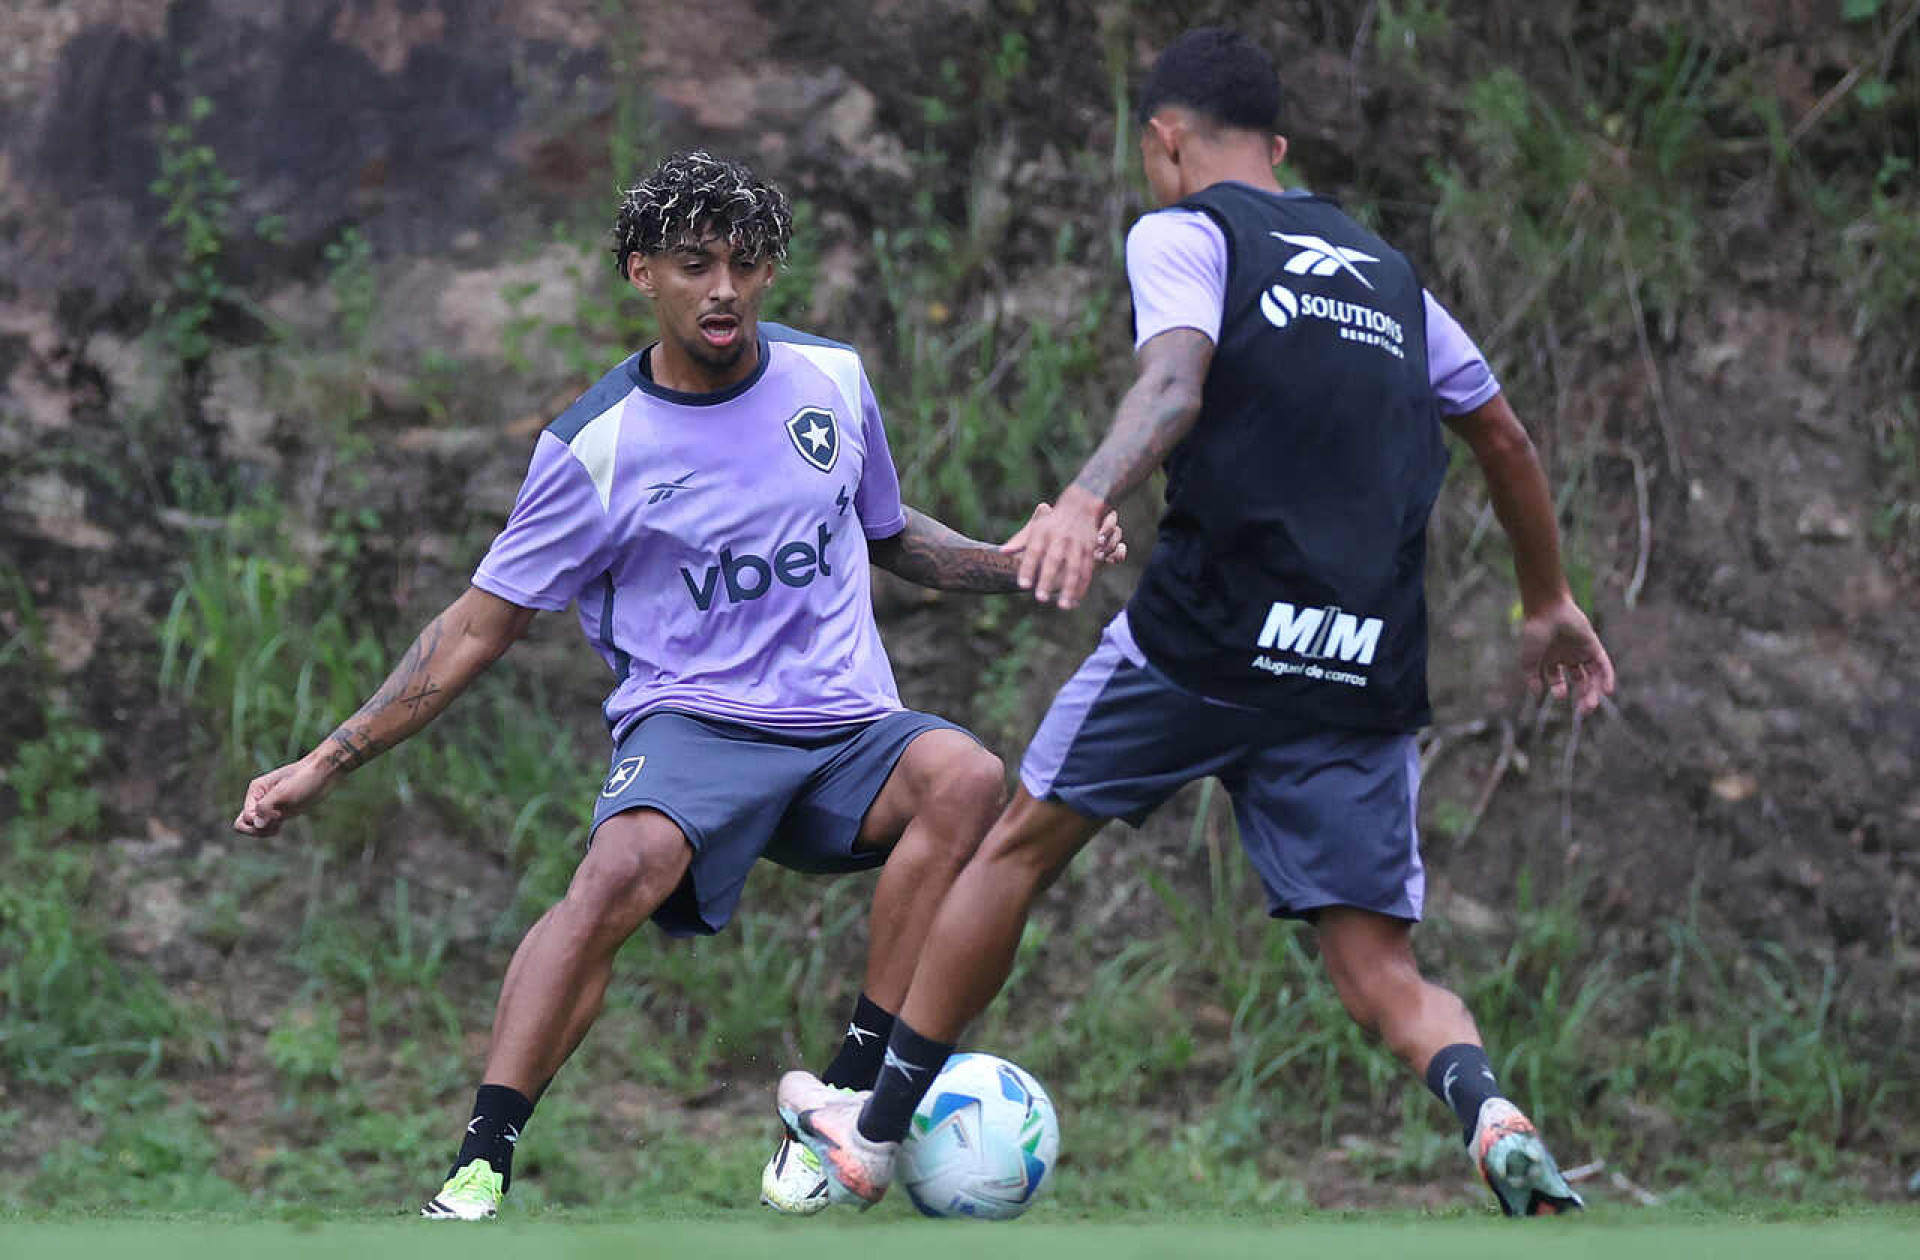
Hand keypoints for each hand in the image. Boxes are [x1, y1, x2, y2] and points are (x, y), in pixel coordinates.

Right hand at [233, 755, 339, 836]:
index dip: (258, 821)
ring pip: (255, 828)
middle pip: (244, 824)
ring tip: (279, 824)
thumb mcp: (284, 791)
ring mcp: (269, 807)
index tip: (277, 814)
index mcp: (256, 791)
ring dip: (264, 831)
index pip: (244, 817)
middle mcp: (259, 799)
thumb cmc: (303, 778)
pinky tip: (281, 825)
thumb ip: (266, 807)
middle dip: (256, 830)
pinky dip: (271, 830)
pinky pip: (267, 828)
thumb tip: (256, 824)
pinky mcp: (280, 813)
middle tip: (274, 824)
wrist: (323, 774)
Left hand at [1001, 488, 1112, 608]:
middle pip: (1054, 561)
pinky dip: (1082, 588)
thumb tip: (1002, 552)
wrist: (1081, 506)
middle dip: (1047, 579)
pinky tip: (1075, 601)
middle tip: (1040, 598)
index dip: (1027, 568)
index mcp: (1044, 533)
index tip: (1022, 585)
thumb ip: (1019, 541)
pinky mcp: (1090, 550)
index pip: (1033, 552)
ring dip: (1070, 589)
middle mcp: (1061, 538)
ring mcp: (1077, 545)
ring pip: (1075, 569)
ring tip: (1063, 606)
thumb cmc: (1053, 522)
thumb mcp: (1036, 527)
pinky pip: (1087, 571)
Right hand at [1518, 597, 1615, 714]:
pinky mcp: (1593, 645)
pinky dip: (1607, 677)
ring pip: (1592, 675)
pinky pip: (1603, 664)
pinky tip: (1607, 691)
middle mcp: (1567, 656)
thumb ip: (1532, 678)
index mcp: (1551, 659)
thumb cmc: (1534, 633)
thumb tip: (1536, 694)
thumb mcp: (1528, 660)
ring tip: (1592, 704)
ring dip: (1594, 691)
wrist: (1547, 611)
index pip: (1558, 680)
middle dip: (1582, 696)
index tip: (1560, 695)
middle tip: (1585, 710)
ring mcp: (1581, 651)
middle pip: (1579, 681)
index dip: (1559, 690)